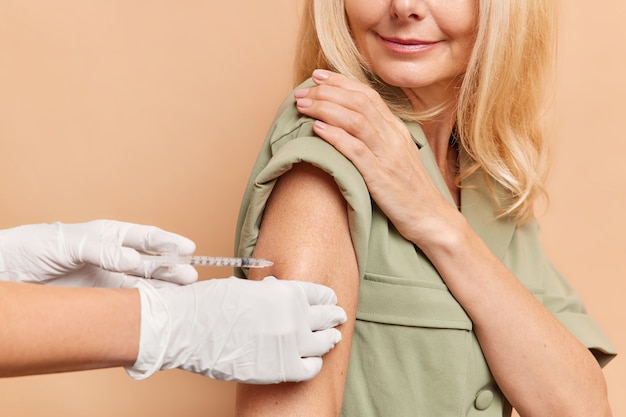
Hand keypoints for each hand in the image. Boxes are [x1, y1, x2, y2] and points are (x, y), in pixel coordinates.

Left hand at [0, 220, 196, 286]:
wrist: (6, 274)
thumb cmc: (32, 247)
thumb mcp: (68, 242)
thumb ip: (102, 250)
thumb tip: (135, 261)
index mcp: (109, 235)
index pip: (145, 237)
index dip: (168, 242)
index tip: (188, 247)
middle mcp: (114, 258)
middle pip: (151, 263)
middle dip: (172, 268)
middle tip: (190, 276)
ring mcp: (109, 281)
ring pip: (144, 285)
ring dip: (164, 288)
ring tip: (184, 292)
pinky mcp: (100, 302)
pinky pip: (128, 303)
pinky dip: (146, 305)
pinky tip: (161, 307)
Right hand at [127, 276, 346, 382]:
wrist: (188, 330)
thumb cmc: (209, 305)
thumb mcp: (246, 289)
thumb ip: (269, 293)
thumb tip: (276, 291)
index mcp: (286, 292)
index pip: (318, 293)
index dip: (326, 297)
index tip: (329, 300)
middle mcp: (294, 316)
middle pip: (326, 316)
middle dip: (333, 316)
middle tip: (338, 317)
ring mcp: (291, 343)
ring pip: (324, 342)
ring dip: (329, 339)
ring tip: (332, 338)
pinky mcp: (282, 369)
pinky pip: (311, 368)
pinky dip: (315, 364)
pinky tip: (313, 361)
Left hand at [294, 70, 454, 243]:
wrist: (431, 218)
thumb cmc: (409, 191)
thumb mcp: (396, 157)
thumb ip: (378, 139)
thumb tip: (350, 126)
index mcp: (397, 130)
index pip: (368, 95)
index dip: (341, 82)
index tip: (317, 75)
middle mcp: (393, 137)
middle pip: (358, 102)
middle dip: (327, 92)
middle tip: (302, 90)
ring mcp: (388, 155)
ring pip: (355, 120)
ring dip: (325, 108)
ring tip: (302, 105)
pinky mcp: (381, 176)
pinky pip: (356, 149)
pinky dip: (335, 136)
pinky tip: (317, 128)